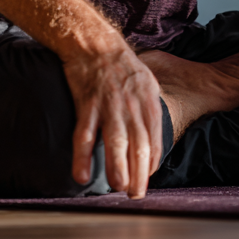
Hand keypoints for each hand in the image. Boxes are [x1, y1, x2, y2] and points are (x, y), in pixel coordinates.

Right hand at [62, 43, 163, 198]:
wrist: (95, 43)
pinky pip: (84, 135)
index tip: (147, 178)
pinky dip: (83, 157)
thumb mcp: (147, 82)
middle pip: (139, 146)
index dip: (152, 163)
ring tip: (119, 188)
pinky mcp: (87, 104)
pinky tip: (82, 176)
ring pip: (116, 143)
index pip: (155, 139)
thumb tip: (152, 136)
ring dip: (118, 169)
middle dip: (140, 175)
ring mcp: (109, 105)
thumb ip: (150, 109)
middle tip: (135, 195)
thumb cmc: (122, 65)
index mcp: (148, 101)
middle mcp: (132, 105)